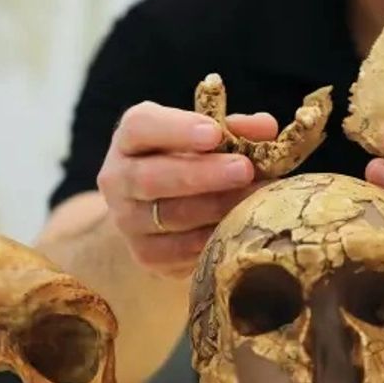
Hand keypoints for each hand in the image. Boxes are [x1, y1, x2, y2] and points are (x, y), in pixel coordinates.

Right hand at [97, 101, 276, 278]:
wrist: (155, 207)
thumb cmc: (186, 159)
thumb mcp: (203, 135)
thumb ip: (233, 128)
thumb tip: (265, 128)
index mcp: (129, 139)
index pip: (141, 128)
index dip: (176, 130)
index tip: (214, 133)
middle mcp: (117, 179)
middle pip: (152, 178)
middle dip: (202, 174)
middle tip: (243, 169)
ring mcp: (127, 221)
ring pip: (170, 218)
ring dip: (217, 208)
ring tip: (256, 199)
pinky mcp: (145, 255)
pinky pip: (181, 251)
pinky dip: (214, 238)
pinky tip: (241, 226)